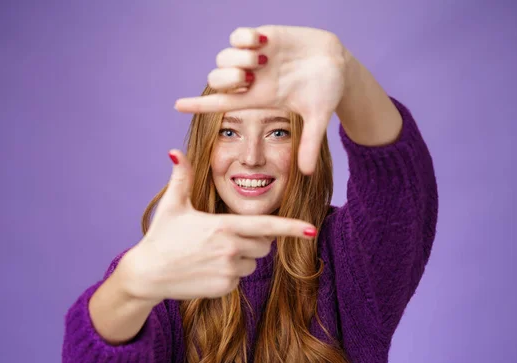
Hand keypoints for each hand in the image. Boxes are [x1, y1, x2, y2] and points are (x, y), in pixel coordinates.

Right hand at [118, 150, 317, 302]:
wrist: (147, 274)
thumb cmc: (161, 236)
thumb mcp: (173, 205)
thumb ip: (182, 177)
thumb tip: (175, 151)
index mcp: (224, 226)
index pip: (267, 226)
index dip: (291, 228)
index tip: (311, 230)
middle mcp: (230, 249)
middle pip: (264, 244)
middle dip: (254, 239)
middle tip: (226, 236)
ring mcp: (228, 271)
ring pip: (253, 262)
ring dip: (241, 257)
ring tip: (211, 253)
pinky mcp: (224, 288)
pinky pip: (239, 278)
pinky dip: (229, 273)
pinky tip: (207, 268)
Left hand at [174, 25, 348, 174]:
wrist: (340, 63)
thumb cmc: (328, 91)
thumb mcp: (318, 117)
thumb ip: (310, 143)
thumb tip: (307, 174)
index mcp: (258, 98)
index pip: (221, 103)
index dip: (198, 104)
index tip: (176, 105)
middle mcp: (252, 79)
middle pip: (217, 79)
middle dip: (225, 76)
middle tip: (246, 76)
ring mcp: (255, 57)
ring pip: (224, 56)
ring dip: (237, 57)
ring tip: (262, 58)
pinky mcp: (263, 36)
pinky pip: (238, 35)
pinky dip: (243, 38)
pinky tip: (262, 42)